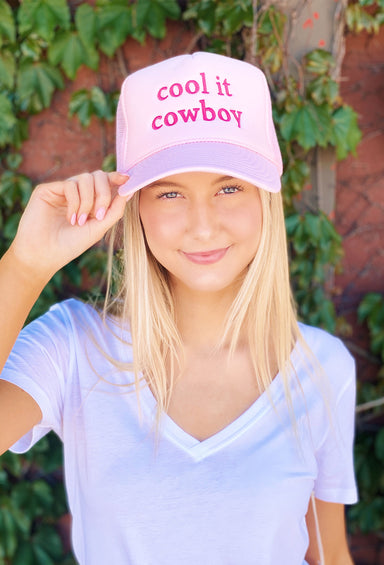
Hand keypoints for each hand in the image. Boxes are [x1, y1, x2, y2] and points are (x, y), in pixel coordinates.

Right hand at [9, 170, 129, 280]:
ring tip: (80, 221)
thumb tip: (129, 191)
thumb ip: (115, 210)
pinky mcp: (48, 189)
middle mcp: (77, 194)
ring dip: (88, 201)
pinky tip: (70, 218)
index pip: (104, 183)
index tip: (127, 178)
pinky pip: (70, 184)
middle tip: (100, 214)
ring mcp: (62, 191)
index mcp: (90, 202)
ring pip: (85, 178)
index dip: (116, 177)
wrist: (45, 254)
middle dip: (103, 194)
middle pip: (97, 176)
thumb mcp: (99, 228)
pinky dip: (75, 202)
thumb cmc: (71, 245)